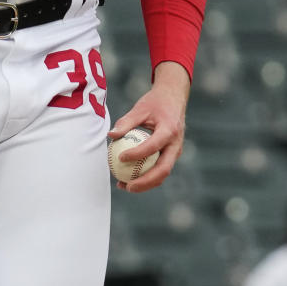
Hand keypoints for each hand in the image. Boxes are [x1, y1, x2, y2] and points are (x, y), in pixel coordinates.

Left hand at [108, 60, 189, 192]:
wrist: (174, 98)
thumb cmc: (155, 103)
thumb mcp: (140, 108)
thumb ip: (126, 122)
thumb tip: (110, 135)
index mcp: (170, 131)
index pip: (153, 146)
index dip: (137, 154)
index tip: (120, 158)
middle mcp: (176, 145)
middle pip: (163, 169)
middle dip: (145, 182)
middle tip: (126, 186)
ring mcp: (175, 152)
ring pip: (162, 174)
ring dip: (145, 184)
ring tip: (124, 186)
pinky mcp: (171, 155)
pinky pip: (159, 170)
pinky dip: (146, 177)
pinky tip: (128, 179)